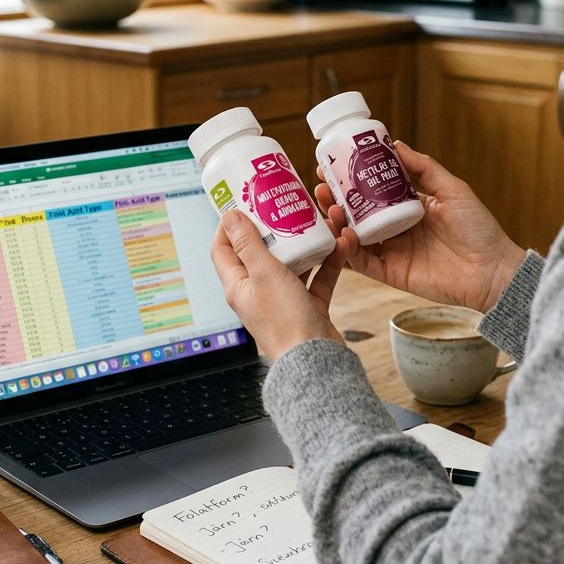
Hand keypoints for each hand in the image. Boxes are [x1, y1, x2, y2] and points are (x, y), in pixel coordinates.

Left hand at [210, 209, 348, 361]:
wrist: (316, 361)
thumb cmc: (285, 321)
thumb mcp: (264, 274)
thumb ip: (249, 244)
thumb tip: (230, 216)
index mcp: (238, 285)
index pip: (223, 249)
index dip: (229, 225)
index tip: (242, 202)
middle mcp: (257, 292)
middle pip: (261, 252)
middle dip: (275, 227)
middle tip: (285, 205)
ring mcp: (283, 300)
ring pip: (293, 263)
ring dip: (305, 243)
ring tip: (318, 221)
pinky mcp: (308, 306)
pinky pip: (317, 278)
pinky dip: (328, 262)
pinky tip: (340, 245)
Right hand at [315, 141, 525, 312]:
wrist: (492, 270)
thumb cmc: (479, 229)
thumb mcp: (452, 189)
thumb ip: (424, 168)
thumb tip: (396, 144)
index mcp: (408, 208)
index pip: (372, 193)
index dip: (351, 181)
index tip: (333, 166)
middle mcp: (395, 230)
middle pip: (356, 214)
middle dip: (334, 200)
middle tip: (320, 185)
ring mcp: (391, 252)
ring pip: (353, 237)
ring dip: (336, 222)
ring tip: (326, 206)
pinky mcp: (391, 274)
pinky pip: (362, 262)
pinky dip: (348, 249)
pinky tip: (342, 233)